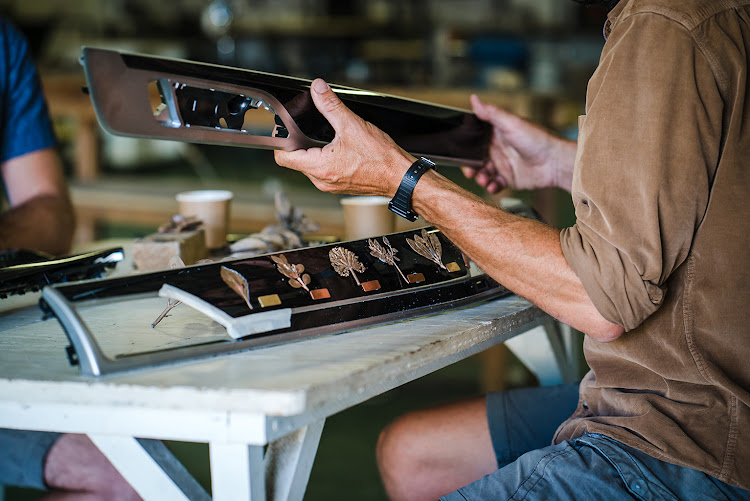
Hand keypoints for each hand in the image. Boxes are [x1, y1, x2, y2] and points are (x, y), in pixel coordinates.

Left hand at [274, 79, 414, 196]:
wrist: (400, 177)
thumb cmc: (381, 158)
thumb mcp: (352, 125)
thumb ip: (330, 105)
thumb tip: (318, 89)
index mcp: (319, 167)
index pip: (282, 157)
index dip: (281, 140)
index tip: (287, 127)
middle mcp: (321, 180)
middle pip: (295, 160)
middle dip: (299, 141)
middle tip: (307, 125)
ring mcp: (330, 184)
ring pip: (309, 165)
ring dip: (312, 149)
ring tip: (325, 136)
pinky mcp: (339, 185)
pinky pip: (322, 171)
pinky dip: (324, 157)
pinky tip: (337, 147)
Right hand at [462, 95, 575, 192]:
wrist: (555, 162)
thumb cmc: (537, 139)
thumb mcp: (511, 123)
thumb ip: (491, 113)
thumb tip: (474, 99)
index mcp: (497, 134)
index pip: (475, 139)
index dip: (466, 147)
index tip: (460, 152)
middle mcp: (498, 149)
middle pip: (476, 159)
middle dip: (470, 166)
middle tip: (470, 172)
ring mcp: (503, 165)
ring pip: (483, 173)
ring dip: (480, 177)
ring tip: (484, 180)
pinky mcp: (509, 179)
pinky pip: (495, 185)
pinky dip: (491, 187)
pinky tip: (492, 186)